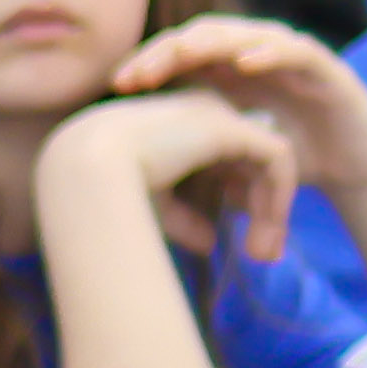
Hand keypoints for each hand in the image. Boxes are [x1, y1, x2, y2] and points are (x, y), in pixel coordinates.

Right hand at [43, 86, 299, 260]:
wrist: (86, 169)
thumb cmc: (103, 187)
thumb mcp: (150, 206)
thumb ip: (183, 219)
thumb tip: (209, 242)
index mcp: (179, 124)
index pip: (225, 159)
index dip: (238, 196)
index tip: (237, 238)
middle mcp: (203, 113)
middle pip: (251, 161)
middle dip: (264, 207)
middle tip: (264, 254)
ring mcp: (220, 115)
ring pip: (269, 162)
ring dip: (274, 208)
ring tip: (265, 253)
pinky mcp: (235, 128)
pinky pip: (278, 160)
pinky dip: (280, 196)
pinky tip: (269, 227)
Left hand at [104, 13, 366, 199]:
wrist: (355, 166)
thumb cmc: (293, 156)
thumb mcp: (236, 151)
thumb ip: (196, 147)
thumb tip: (140, 170)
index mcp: (229, 70)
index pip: (181, 52)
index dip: (149, 62)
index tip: (118, 84)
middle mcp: (255, 54)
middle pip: (202, 37)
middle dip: (166, 51)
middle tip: (136, 73)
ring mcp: (290, 55)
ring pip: (243, 34)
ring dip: (209, 43)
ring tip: (179, 54)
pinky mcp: (324, 66)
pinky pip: (294, 50)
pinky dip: (268, 52)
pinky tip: (243, 62)